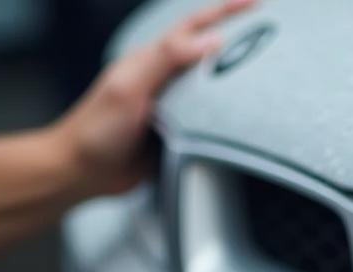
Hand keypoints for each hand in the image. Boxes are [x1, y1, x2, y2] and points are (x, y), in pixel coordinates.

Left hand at [51, 0, 253, 197]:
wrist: (83, 173)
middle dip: (237, 38)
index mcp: (152, 61)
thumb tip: (211, 40)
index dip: (224, 11)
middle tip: (268, 32)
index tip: (254, 3)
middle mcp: (164, 81)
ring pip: (210, 89)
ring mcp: (170, 109)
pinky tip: (244, 119)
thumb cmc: (98, 129)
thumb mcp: (131, 87)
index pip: (194, 27)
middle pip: (206, 53)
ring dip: (235, 79)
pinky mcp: (175, 138)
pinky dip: (227, 118)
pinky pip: (208, 125)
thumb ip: (167, 59)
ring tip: (265, 72)